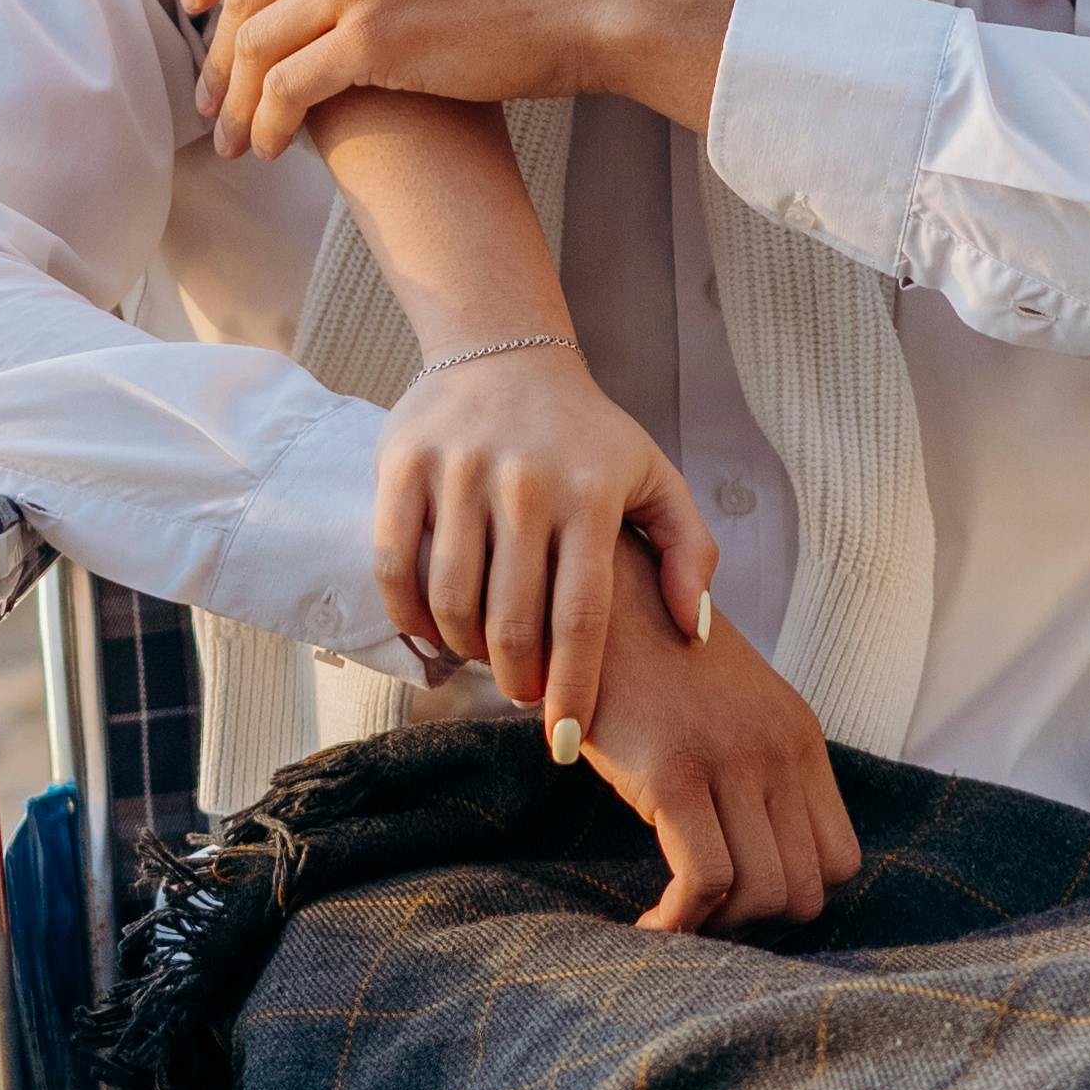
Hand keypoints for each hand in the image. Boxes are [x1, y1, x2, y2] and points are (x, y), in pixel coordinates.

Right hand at [373, 351, 714, 729]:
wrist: (505, 350)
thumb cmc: (587, 433)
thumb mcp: (655, 478)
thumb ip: (688, 551)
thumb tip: (691, 629)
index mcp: (592, 494)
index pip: (582, 616)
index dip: (572, 687)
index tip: (564, 739)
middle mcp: (527, 484)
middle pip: (514, 622)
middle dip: (518, 680)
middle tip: (524, 693)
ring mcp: (462, 472)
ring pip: (453, 601)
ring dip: (466, 652)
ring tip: (484, 658)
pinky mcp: (406, 465)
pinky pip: (397, 565)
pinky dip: (411, 615)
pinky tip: (433, 631)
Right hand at [575, 594, 862, 936]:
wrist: (594, 597)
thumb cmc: (647, 662)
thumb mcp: (724, 710)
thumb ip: (752, 770)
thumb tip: (755, 858)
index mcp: (799, 738)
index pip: (839, 860)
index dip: (791, 894)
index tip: (739, 899)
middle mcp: (779, 751)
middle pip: (806, 890)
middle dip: (752, 920)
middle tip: (701, 913)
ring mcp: (732, 760)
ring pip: (761, 894)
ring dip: (716, 926)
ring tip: (674, 916)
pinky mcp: (674, 773)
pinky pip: (705, 882)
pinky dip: (679, 921)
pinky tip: (649, 923)